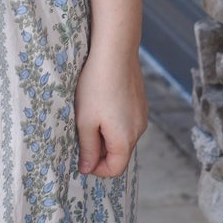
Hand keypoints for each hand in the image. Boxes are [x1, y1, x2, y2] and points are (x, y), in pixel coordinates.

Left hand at [74, 42, 147, 177]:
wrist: (115, 53)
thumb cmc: (96, 87)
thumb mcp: (85, 122)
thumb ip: (87, 148)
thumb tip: (87, 168)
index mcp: (125, 140)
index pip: (114, 169)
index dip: (96, 169)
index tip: (80, 158)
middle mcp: (139, 130)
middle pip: (119, 153)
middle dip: (99, 150)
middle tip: (80, 133)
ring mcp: (142, 116)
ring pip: (122, 136)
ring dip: (105, 134)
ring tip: (89, 115)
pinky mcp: (140, 103)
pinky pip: (126, 121)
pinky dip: (113, 121)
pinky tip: (100, 103)